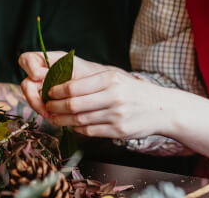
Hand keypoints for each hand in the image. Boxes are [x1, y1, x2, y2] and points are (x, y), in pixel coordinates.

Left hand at [18, 51, 163, 138]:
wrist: (161, 108)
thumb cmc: (133, 91)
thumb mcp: (115, 76)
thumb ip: (91, 79)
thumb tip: (62, 83)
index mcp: (110, 79)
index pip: (74, 86)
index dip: (57, 91)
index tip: (49, 92)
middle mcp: (113, 96)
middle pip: (74, 104)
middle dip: (56, 107)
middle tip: (48, 107)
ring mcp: (116, 115)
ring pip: (80, 120)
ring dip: (63, 121)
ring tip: (55, 118)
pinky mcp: (118, 131)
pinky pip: (90, 131)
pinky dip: (78, 129)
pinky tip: (73, 126)